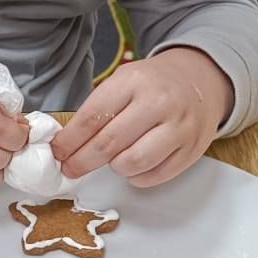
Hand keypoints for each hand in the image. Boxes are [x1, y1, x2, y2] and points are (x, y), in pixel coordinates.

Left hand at [53, 46, 233, 188]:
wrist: (200, 81)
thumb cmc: (153, 84)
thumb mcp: (123, 80)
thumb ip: (98, 108)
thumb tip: (66, 144)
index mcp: (135, 81)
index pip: (92, 117)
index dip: (70, 141)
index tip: (58, 152)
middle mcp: (159, 103)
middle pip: (109, 143)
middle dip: (82, 161)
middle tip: (70, 168)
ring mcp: (179, 127)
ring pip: (132, 163)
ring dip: (114, 167)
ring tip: (110, 160)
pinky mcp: (192, 149)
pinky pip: (155, 175)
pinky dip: (137, 176)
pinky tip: (133, 165)